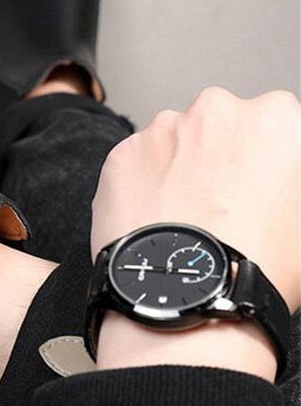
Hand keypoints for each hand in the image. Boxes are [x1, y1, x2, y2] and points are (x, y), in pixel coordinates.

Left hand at [91, 87, 300, 379]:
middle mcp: (214, 111)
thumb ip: (290, 180)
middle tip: (223, 203)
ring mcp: (162, 130)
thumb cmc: (258, 265)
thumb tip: (279, 181)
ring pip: (174, 142)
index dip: (268, 158)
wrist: (189, 294)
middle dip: (220, 155)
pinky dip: (143, 184)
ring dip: (180, 167)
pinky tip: (156, 219)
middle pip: (219, 125)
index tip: (261, 182)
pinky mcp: (122, 154)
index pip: (274, 123)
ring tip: (186, 217)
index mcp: (274, 119)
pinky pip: (136, 163)